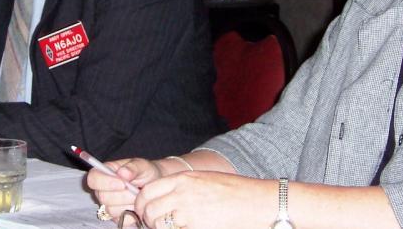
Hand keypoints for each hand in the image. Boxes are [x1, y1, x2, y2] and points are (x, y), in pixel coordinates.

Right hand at [88, 158, 162, 224]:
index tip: (123, 183)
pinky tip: (138, 206)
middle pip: (102, 197)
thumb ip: (133, 167)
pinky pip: (121, 220)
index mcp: (104, 172)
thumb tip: (122, 173)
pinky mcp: (116, 218)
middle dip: (123, 194)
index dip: (105, 182)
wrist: (155, 185)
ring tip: (138, 196)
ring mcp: (108, 205)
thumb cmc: (146, 172)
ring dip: (129, 204)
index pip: (93, 178)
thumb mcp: (142, 165)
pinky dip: (132, 215)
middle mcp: (102, 190)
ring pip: (111, 210)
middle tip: (136, 190)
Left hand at [135, 171, 276, 228]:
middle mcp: (181, 193)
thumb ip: (182, 186)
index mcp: (183, 178)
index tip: (146, 212)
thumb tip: (165, 198)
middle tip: (155, 225)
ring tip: (169, 228)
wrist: (259, 203)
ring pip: (156, 222)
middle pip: (148, 208)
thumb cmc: (236, 192)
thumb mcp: (205, 180)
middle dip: (148, 219)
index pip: (148, 190)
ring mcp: (188, 211)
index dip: (143, 204)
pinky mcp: (194, 227)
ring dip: (158, 227)